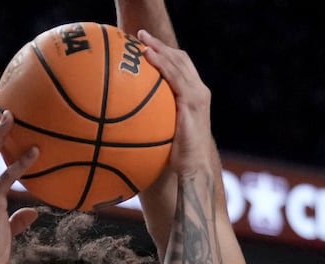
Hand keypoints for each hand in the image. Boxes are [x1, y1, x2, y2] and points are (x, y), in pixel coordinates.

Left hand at [135, 31, 214, 179]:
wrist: (194, 167)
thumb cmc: (178, 155)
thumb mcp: (165, 134)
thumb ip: (155, 122)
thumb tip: (126, 123)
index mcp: (193, 96)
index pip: (180, 67)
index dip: (164, 54)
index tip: (144, 46)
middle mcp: (198, 91)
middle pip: (180, 59)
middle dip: (160, 45)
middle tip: (140, 35)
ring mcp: (197, 95)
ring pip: (178, 63)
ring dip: (159, 48)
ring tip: (141, 39)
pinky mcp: (193, 102)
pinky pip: (175, 77)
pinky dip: (162, 64)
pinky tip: (147, 56)